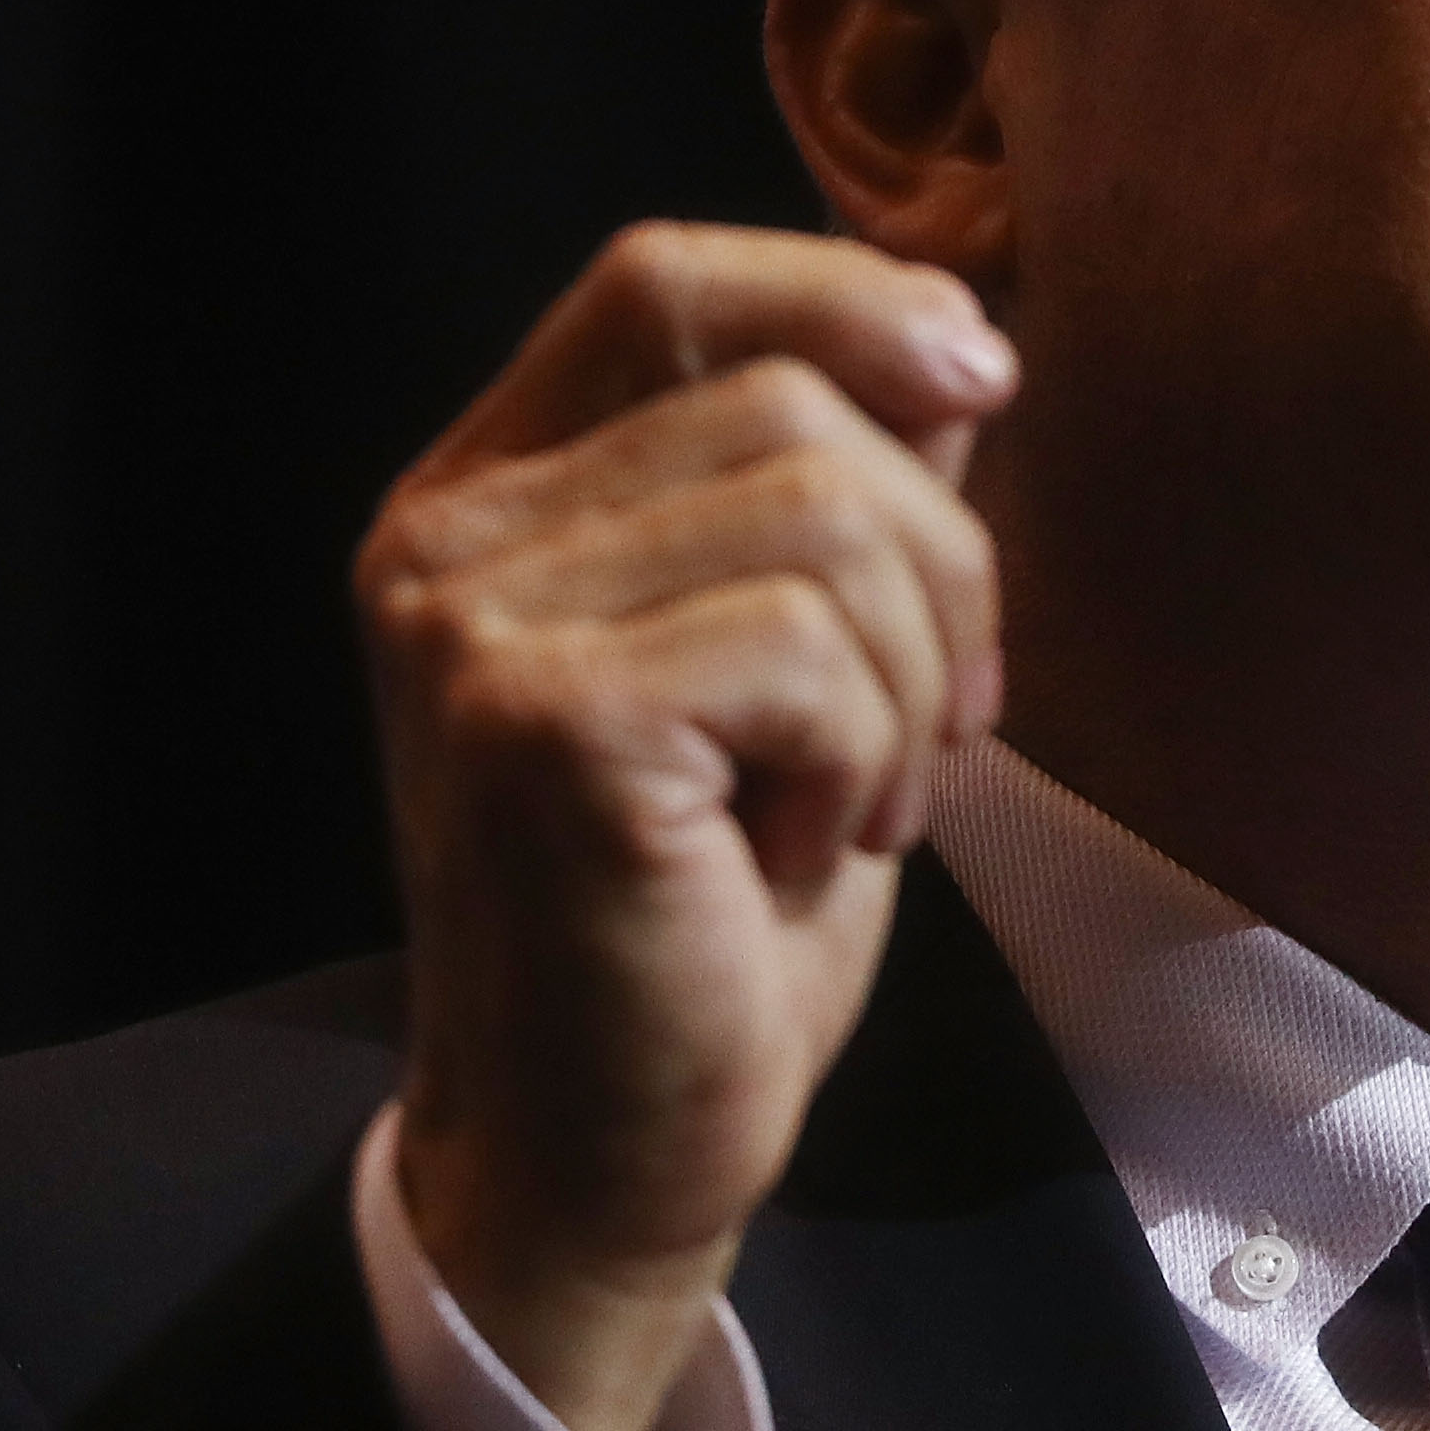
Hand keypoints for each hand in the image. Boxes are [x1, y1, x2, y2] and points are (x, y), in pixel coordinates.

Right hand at [358, 223, 1014, 1430]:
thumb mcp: (803, 663)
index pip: (667, 282)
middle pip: (797, 402)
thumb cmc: (715, 915)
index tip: (982, 382)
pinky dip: (863, 757)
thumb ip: (841, 493)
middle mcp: (448, 536)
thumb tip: (956, 332)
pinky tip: (800, 855)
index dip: (846, 296)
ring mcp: (470, 623)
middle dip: (940, 568)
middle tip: (927, 737)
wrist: (611, 1148)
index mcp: (496, 495)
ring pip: (826, 516)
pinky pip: (803, 646)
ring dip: (909, 680)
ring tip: (858, 807)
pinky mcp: (536, 720)